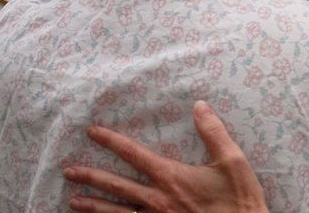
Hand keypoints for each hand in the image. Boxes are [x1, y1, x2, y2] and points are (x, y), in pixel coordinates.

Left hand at [63, 101, 268, 212]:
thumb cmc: (239, 199)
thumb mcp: (233, 161)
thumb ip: (214, 133)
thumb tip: (200, 106)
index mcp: (171, 177)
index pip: (134, 154)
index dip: (111, 141)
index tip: (92, 132)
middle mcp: (157, 199)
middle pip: (116, 186)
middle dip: (91, 176)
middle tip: (69, 170)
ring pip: (115, 212)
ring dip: (93, 206)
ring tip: (73, 201)